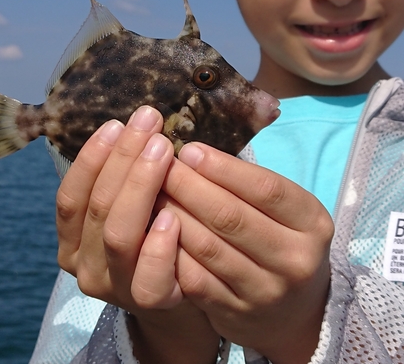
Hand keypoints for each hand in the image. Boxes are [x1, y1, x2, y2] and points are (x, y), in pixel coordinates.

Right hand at [55, 106, 219, 363]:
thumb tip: (135, 128)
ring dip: (140, 184)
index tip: (116, 123)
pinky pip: (148, 274)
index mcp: (71, 241)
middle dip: (123, 158)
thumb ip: (123, 184)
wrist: (178, 300)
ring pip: (118, 233)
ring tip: (163, 148)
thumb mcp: (130, 213)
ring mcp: (113, 286)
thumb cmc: (153, 243)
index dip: (91, 158)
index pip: (70, 196)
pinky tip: (172, 214)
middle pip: (97, 206)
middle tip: (150, 122)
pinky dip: (158, 243)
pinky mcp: (147, 303)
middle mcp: (84, 265)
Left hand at [159, 142, 333, 363]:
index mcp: (312, 223)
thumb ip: (248, 185)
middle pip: (231, 216)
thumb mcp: (286, 212)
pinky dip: (170, 252)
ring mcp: (265, 292)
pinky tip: (154, 231)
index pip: (266, 188)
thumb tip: (194, 153)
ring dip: (172, 215)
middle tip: (159, 167)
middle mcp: (294, 260)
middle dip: (188, 186)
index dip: (222, 167)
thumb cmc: (281, 243)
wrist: (294, 312)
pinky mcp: (234, 313)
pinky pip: (194, 278)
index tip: (189, 150)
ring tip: (151, 193)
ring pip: (207, 247)